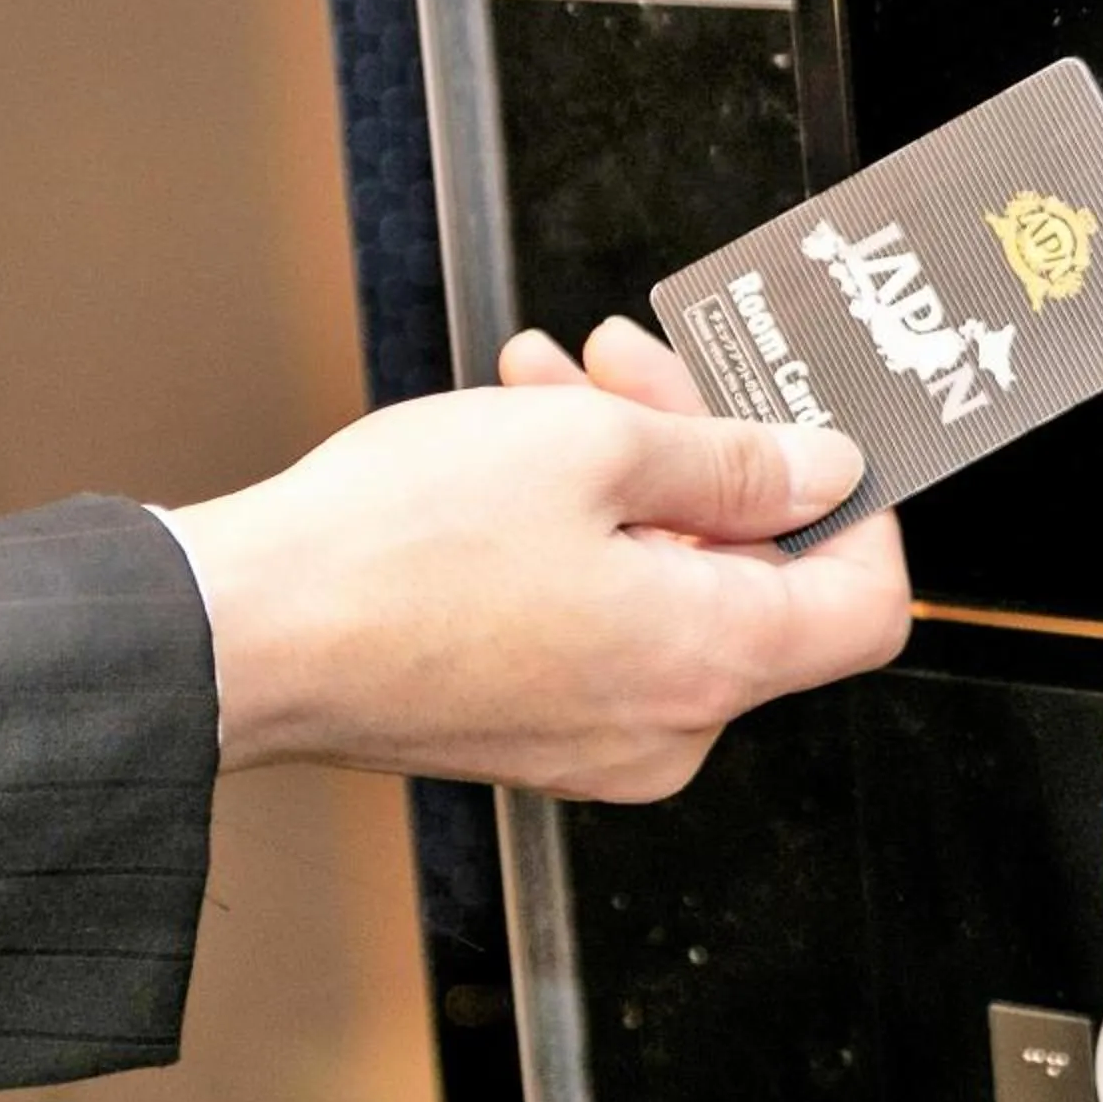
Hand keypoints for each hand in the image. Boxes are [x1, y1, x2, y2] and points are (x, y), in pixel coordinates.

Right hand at [171, 318, 908, 798]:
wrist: (237, 636)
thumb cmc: (391, 552)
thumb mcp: (592, 450)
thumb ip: (732, 459)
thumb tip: (824, 471)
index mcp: (708, 663)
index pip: (865, 605)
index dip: (859, 510)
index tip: (810, 432)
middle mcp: (665, 725)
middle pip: (752, 572)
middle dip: (702, 448)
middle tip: (630, 363)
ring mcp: (593, 738)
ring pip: (664, 580)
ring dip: (624, 469)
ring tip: (548, 382)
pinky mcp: (528, 728)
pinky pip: (598, 617)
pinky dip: (576, 528)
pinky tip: (511, 442)